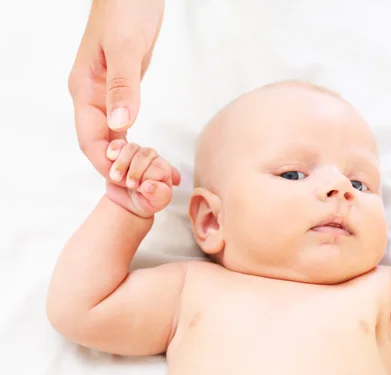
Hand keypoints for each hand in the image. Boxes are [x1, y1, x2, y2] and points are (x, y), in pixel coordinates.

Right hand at [68, 0, 174, 182]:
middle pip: (100, 144)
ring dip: (130, 159)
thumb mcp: (126, 48)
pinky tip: (148, 155)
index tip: (126, 185)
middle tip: (147, 188)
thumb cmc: (126, 9)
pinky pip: (123, 126)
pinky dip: (134, 143)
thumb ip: (123, 86)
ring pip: (113, 138)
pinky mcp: (122, 91)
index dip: (106, 165)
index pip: (90, 140)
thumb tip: (120, 126)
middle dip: (120, 169)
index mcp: (85, 89)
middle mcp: (92, 96)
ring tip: (153, 178)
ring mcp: (106, 95)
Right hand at [105, 140, 175, 217]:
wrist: (126, 202)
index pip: (158, 165)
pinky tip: (111, 157)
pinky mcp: (121, 153)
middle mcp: (152, 158)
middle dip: (135, 170)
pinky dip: (114, 150)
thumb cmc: (145, 200)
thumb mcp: (157, 202)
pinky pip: (118, 144)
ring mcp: (136, 154)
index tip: (141, 188)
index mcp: (164, 169)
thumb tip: (149, 186)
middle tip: (129, 185)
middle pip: (146, 154)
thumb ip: (159, 194)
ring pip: (131, 148)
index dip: (148, 176)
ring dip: (122, 163)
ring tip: (116, 177)